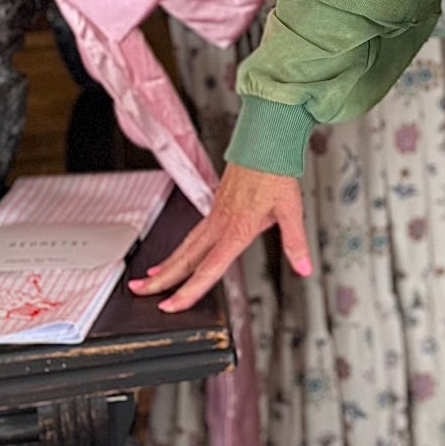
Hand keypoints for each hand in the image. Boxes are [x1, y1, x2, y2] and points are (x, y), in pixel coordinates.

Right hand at [129, 162, 310, 312]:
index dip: (189, 290)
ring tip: (150, 278)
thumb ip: (295, 242)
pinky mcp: (216, 205)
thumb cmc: (276, 172)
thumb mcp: (291, 209)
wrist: (264, 140)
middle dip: (161, 279)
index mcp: (237, 229)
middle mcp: (220, 223)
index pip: (208, 268)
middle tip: (141, 292)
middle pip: (185, 258)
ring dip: (167, 264)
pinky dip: (180, 248)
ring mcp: (215, 214)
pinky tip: (178, 255)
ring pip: (185, 244)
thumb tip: (304, 266)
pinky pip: (193, 232)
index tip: (172, 305)